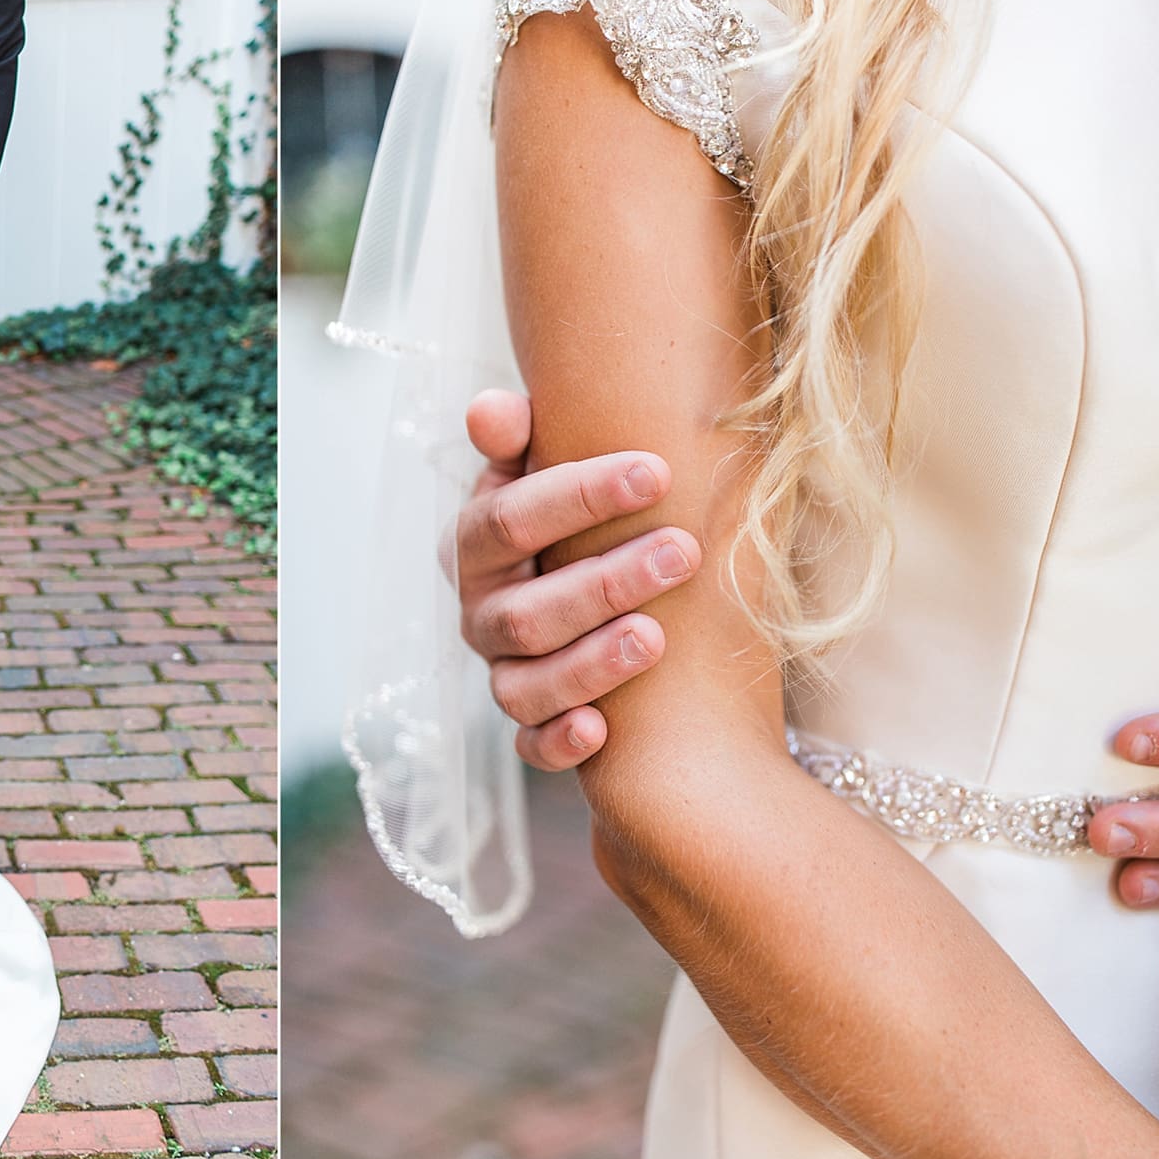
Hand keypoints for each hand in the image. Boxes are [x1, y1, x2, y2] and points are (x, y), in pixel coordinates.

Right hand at [456, 388, 699, 773]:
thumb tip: (493, 410)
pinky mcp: (530, 727)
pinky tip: (600, 729)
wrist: (586, 590)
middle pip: (524, 610)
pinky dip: (558, 742)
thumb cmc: (575, 517)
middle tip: (683, 552)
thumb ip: (519, 437)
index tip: (656, 470)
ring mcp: (503, 673)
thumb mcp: (544, 468)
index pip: (509, 519)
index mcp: (476, 544)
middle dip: (605, 581)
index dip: (579, 496)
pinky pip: (531, 748)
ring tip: (656, 638)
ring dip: (590, 663)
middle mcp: (481, 613)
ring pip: (526, 683)